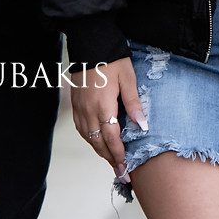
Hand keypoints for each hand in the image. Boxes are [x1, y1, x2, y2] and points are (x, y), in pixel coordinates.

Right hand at [71, 57, 144, 177]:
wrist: (90, 45)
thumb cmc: (113, 61)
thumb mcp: (128, 79)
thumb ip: (134, 104)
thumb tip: (143, 126)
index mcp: (103, 106)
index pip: (111, 138)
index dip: (118, 155)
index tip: (125, 169)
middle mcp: (88, 111)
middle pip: (98, 143)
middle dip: (110, 159)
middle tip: (121, 173)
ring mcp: (79, 109)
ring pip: (88, 138)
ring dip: (100, 151)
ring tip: (112, 162)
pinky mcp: (75, 105)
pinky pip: (82, 129)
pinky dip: (91, 140)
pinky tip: (98, 143)